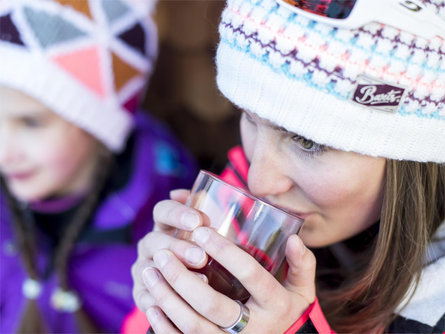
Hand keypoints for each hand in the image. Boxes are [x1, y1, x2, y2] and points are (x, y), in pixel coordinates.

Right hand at [131, 189, 210, 320]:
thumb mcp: (209, 234)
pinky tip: (182, 303)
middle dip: (178, 247)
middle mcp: (150, 246)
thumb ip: (207, 213)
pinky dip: (164, 300)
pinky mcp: (142, 296)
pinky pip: (147, 298)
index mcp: (164, 226)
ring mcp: (143, 270)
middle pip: (154, 241)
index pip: (162, 211)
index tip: (198, 221)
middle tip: (201, 256)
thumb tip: (204, 190)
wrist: (194, 294)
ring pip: (150, 270)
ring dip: (173, 274)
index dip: (177, 213)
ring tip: (202, 280)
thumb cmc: (206, 255)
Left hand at [142, 219, 316, 332]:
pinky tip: (151, 302)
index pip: (251, 274)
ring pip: (193, 325)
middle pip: (212, 304)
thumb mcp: (301, 291)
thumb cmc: (285, 311)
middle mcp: (254, 330)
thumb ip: (302, 265)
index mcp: (276, 306)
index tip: (201, 230)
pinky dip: (164, 324)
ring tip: (150, 271)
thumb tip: (294, 238)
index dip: (225, 252)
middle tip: (163, 253)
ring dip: (167, 297)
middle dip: (182, 277)